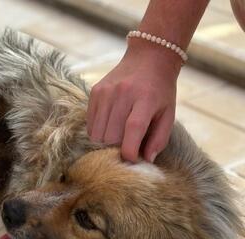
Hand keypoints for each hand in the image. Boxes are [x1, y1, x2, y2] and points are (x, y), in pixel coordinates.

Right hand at [87, 40, 181, 162]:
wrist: (149, 58)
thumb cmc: (160, 91)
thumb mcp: (168, 114)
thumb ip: (159, 139)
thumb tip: (146, 160)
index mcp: (146, 98)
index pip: (133, 129)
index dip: (129, 150)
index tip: (131, 160)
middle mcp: (123, 93)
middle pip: (110, 135)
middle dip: (116, 148)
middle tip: (125, 147)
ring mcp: (106, 92)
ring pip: (97, 133)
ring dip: (105, 142)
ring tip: (117, 138)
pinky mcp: (95, 92)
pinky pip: (90, 124)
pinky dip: (98, 132)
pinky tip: (109, 127)